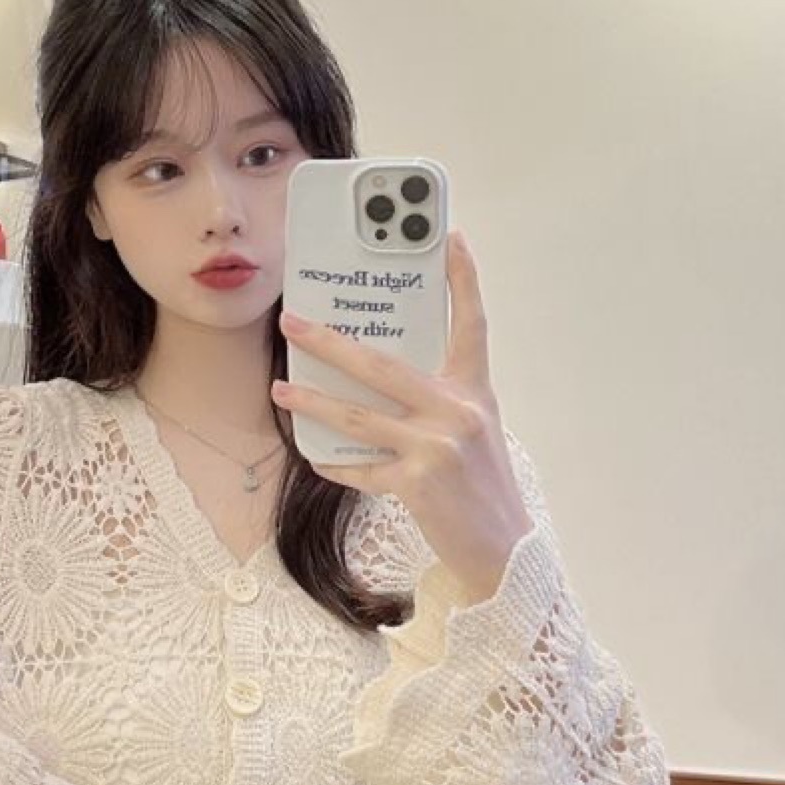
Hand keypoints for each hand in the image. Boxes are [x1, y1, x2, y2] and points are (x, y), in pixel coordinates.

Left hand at [270, 229, 534, 601]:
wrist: (505, 548)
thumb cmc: (481, 486)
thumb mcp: (475, 430)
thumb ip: (439, 399)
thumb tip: (378, 374)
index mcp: (474, 391)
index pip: (471, 323)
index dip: (462, 278)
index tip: (451, 235)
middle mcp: (458, 411)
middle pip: (382, 364)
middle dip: (329, 342)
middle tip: (292, 321)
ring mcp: (437, 446)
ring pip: (358, 416)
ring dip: (312, 403)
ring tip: (280, 390)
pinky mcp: (418, 483)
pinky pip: (360, 468)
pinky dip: (335, 463)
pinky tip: (315, 455)